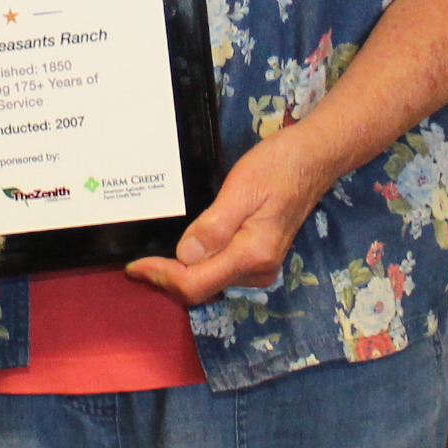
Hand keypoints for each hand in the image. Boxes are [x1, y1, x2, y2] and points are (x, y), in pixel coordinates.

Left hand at [127, 128, 340, 308]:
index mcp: (252, 255)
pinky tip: (180, 252)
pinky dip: (195, 267)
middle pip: (200, 289)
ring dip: (179, 274)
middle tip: (137, 263)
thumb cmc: (278, 167)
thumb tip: (185, 256)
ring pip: (207, 283)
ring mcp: (259, 268)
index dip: (162, 277)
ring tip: (152, 257)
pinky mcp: (258, 260)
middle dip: (166, 279)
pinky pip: (218, 272)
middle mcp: (257, 270)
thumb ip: (214, 226)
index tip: (135, 265)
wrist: (312, 159)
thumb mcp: (241, 189)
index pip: (196, 283)